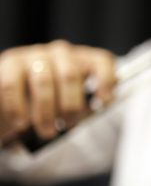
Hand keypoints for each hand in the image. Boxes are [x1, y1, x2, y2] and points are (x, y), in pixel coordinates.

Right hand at [0, 40, 115, 140]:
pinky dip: (18, 109)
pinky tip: (22, 124)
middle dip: (71, 105)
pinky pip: (13, 86)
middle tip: (68, 124)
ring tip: (47, 132)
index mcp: (83, 60)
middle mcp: (61, 53)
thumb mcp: (71, 102)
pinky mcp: (10, 63)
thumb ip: (85, 106)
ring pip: (43, 80)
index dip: (106, 81)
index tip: (105, 102)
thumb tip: (95, 115)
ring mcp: (34, 55)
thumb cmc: (49, 102)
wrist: (13, 99)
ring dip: (45, 112)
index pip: (101, 61)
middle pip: (70, 75)